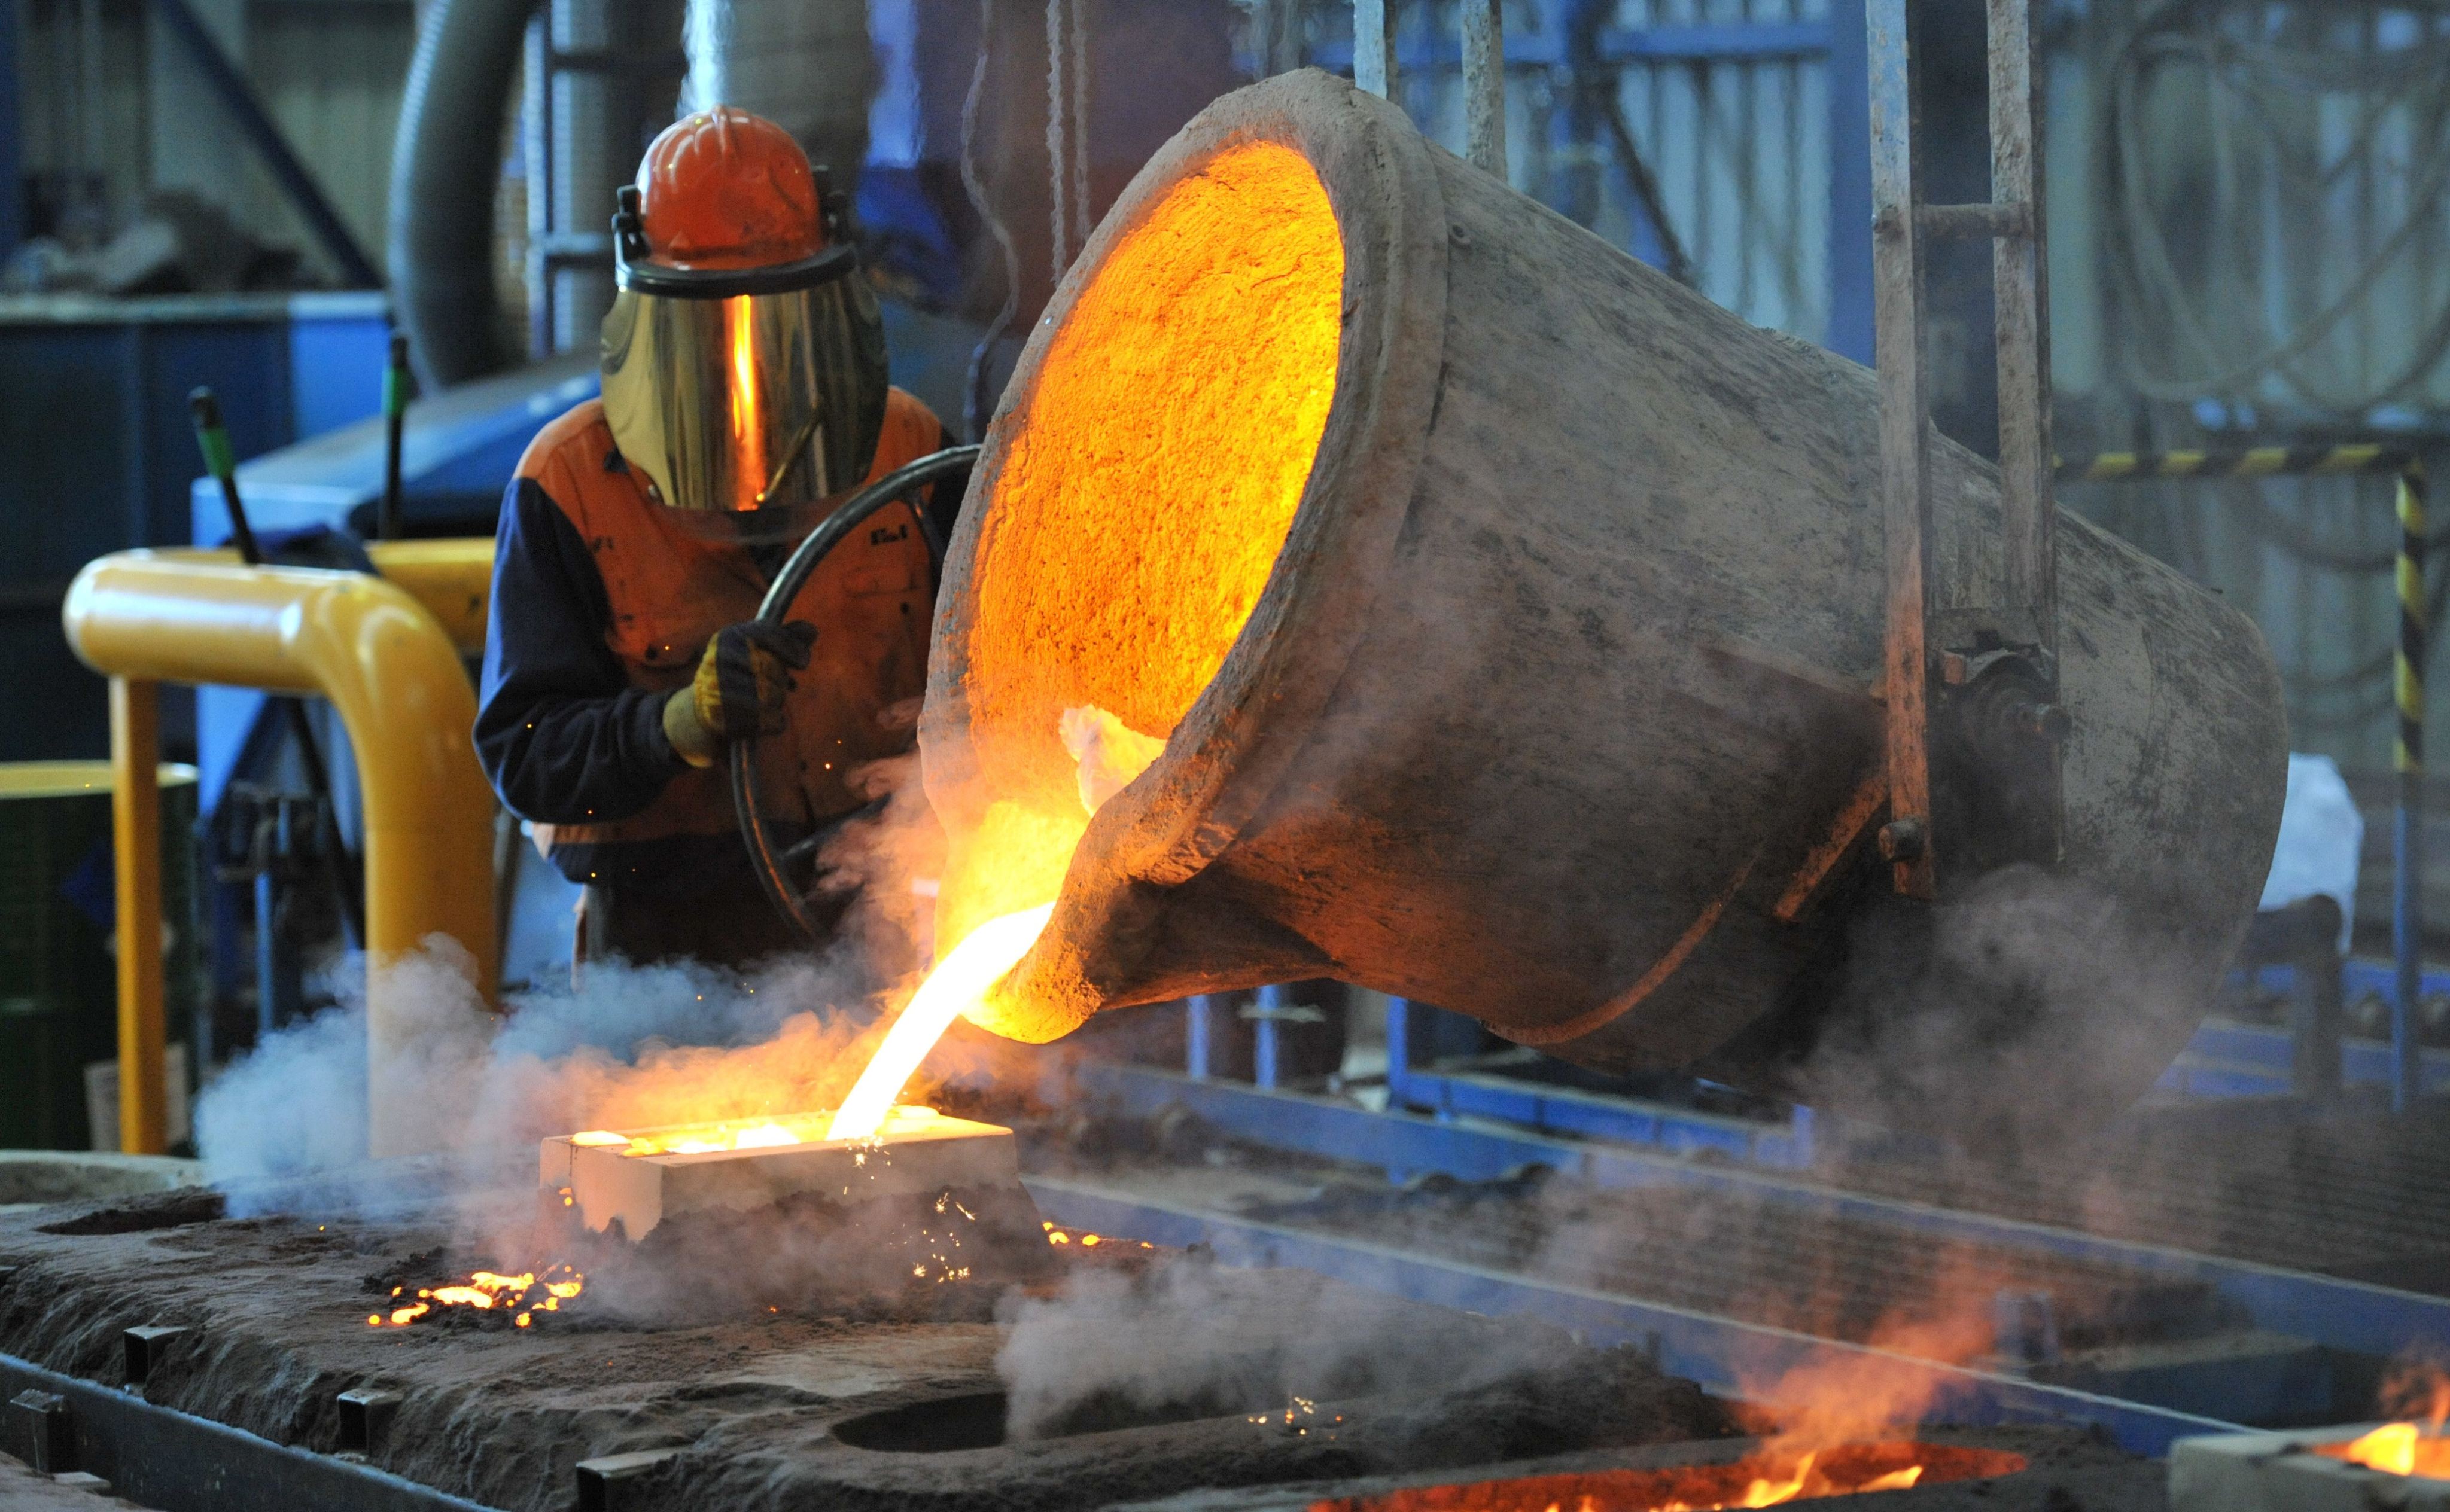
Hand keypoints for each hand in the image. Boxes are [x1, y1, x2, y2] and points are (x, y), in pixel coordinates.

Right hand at [662, 620, 816, 766]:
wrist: (698, 710)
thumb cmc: (737, 675)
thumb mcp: (756, 651)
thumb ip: (785, 639)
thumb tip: (811, 630)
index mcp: (728, 637)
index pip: (767, 633)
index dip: (792, 647)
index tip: (803, 663)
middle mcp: (719, 658)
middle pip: (773, 667)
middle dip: (781, 680)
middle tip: (772, 686)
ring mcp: (717, 688)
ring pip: (772, 696)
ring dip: (777, 703)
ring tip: (764, 701)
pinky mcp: (722, 718)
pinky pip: (768, 721)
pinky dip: (774, 723)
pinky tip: (765, 718)